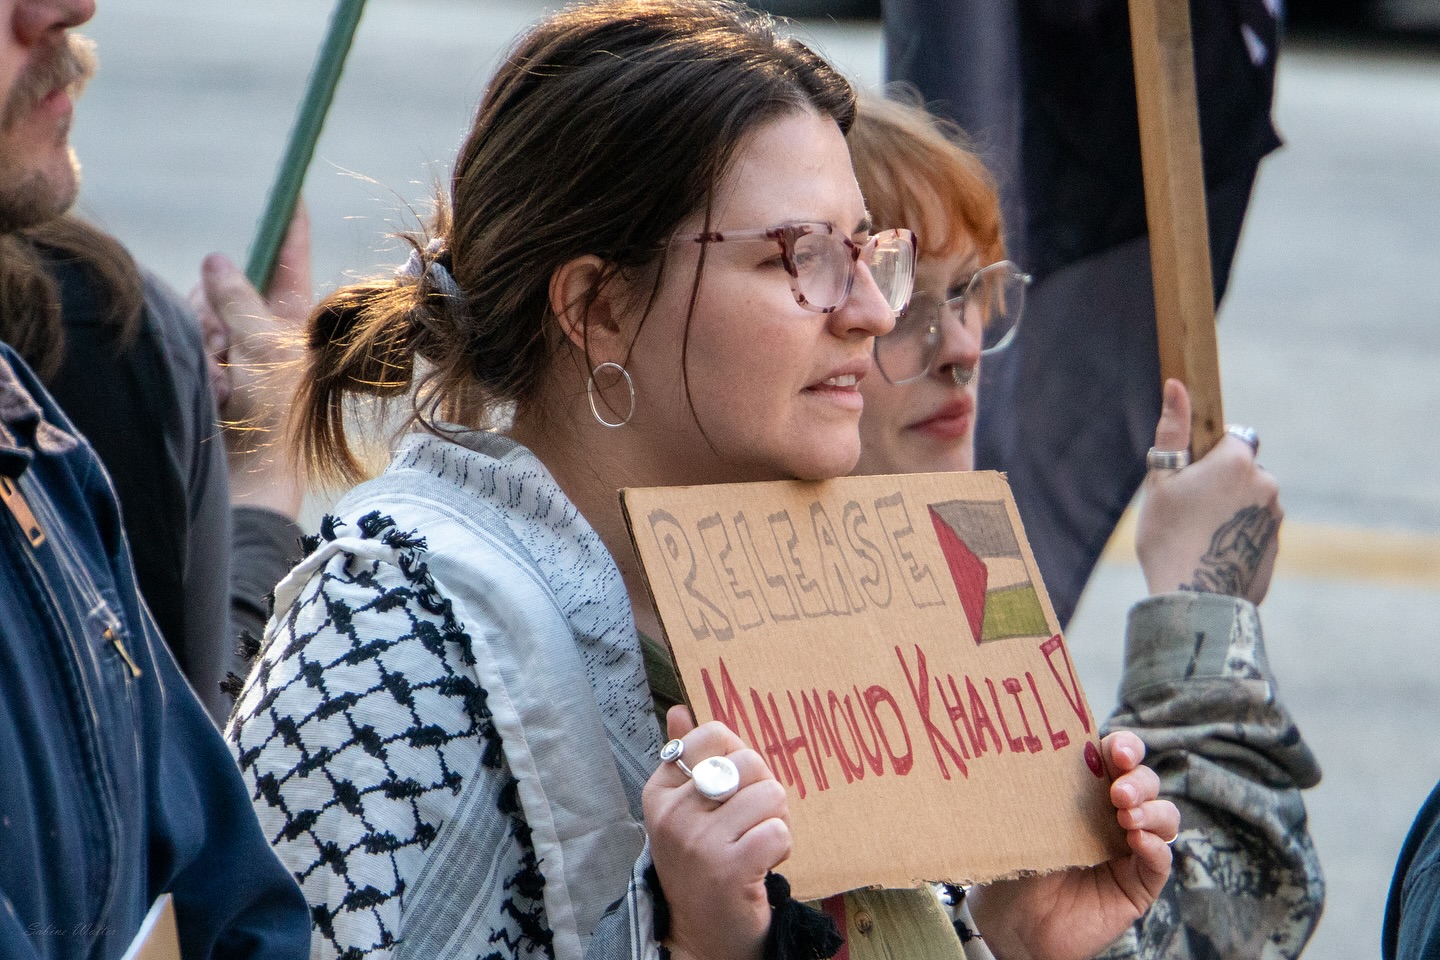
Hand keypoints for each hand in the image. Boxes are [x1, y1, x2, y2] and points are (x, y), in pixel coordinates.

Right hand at [190, 203, 311, 518]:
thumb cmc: (277, 412)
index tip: (293, 193)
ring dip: (209, 343)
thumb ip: (237, 299)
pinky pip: (190, 344)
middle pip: (227, 285)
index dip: (289, 228)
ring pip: (201, 314)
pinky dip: (200, 365)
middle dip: (219, 308)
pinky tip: (216, 391)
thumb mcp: (264, 346)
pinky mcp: (213, 371)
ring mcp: (237, 350)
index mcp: (295, 317)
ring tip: (228, 379)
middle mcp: (266, 329)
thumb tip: (216, 260)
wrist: (254, 476)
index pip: (290, 260)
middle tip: (228, 344)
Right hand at [643, 706, 790, 959]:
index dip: (739, 757)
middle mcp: (673, 813)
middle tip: (749, 824)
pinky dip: (782, 847)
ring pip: (771, 793)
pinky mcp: (729, 868)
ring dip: (776, 820)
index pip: (713, 734)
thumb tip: (679, 709)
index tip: (730, 790)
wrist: (702, 935)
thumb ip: (683, 757)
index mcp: (660, 791)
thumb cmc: (700, 864)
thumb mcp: (682, 810)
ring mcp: (698, 841)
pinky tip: (761, 864)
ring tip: (755, 844)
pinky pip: (780, 830)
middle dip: (763, 791)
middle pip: (750, 761)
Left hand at [968, 732, 1176, 959]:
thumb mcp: (1024, 818)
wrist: (1013, 921)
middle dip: (1138, 781)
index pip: (1117, 756)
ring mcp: (1130, 848)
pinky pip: (1161, 861)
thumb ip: (1039, 788)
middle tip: (1117, 793)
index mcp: (1087, 789)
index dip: (1125, 748)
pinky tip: (1138, 842)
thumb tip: (1034, 748)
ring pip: (1165, 817)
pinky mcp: (1139, 885)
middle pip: (1146, 782)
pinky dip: (1156, 847)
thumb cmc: (1015, 861)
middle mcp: (1114, 813)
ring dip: (1152, 810)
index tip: (1118, 752)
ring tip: (1125, 817)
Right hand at [1135, 379, 1281, 603]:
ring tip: (1198, 536)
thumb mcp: (1161, 481)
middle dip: (1221, 482)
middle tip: (1188, 510)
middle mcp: (1266, 484)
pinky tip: (1211, 555)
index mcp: (1238, 461)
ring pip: (1250, 500)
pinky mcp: (1275, 547)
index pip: (1233, 437)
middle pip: (1242, 470)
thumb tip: (1177, 384)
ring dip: (1230, 509)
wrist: (1194, 600)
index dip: (1209, 454)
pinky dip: (1237, 536)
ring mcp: (1275, 517)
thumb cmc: (1168, 536)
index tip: (1190, 476)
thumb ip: (1173, 430)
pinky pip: (1254, 529)